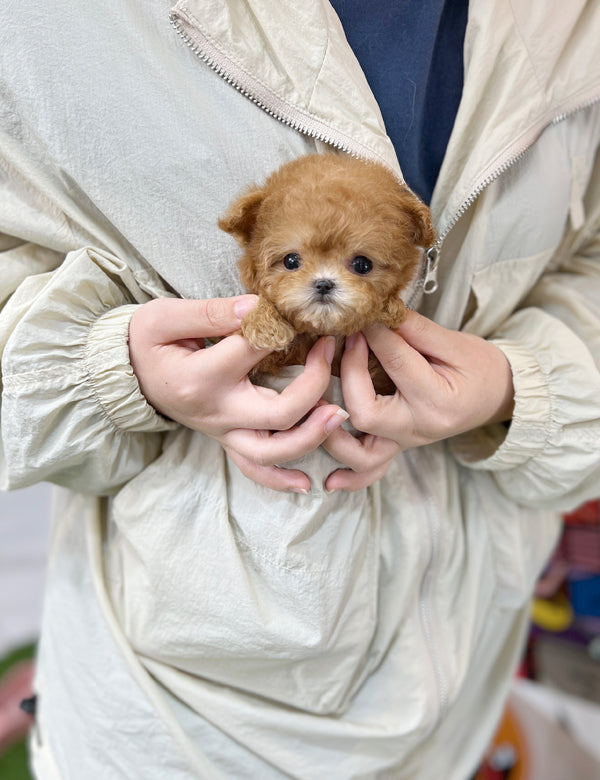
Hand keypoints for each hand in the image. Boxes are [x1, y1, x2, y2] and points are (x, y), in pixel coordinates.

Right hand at [129, 296, 347, 492]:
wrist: (125, 376)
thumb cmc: (145, 343)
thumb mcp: (164, 318)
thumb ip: (211, 313)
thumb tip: (256, 308)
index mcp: (201, 378)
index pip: (255, 352)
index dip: (281, 328)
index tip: (297, 312)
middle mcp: (216, 413)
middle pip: (278, 413)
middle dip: (314, 385)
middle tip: (330, 352)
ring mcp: (222, 432)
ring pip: (273, 451)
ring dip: (311, 436)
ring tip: (339, 414)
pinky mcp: (225, 440)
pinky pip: (254, 469)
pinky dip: (280, 479)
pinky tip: (307, 484)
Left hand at [323, 310, 514, 491]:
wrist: (499, 396)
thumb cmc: (480, 367)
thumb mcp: (456, 343)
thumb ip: (415, 330)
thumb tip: (377, 313)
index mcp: (439, 400)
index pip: (397, 363)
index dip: (375, 335)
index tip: (362, 315)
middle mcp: (419, 429)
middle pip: (366, 412)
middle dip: (348, 374)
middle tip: (346, 342)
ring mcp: (406, 443)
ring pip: (360, 453)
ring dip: (333, 429)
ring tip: (320, 397)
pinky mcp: (398, 446)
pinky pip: (371, 470)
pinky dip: (350, 476)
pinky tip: (329, 479)